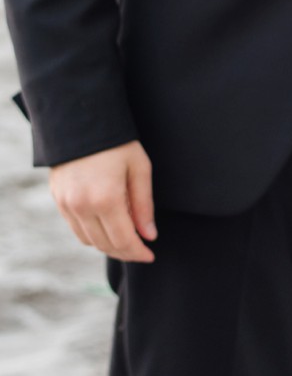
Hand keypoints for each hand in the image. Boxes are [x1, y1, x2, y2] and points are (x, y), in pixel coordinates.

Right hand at [49, 141, 156, 262]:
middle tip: (141, 249)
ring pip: (89, 241)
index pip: (123, 240)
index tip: (150, 255)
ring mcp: (66, 205)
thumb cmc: (117, 142)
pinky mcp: (58, 200)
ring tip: (126, 238)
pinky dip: (92, 234)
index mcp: (106, 199)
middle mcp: (82, 206)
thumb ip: (144, 205)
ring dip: (108, 245)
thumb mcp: (139, 168)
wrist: (81, 120)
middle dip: (125, 252)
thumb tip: (149, 235)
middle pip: (105, 245)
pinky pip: (76, 229)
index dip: (138, 252)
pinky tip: (107, 227)